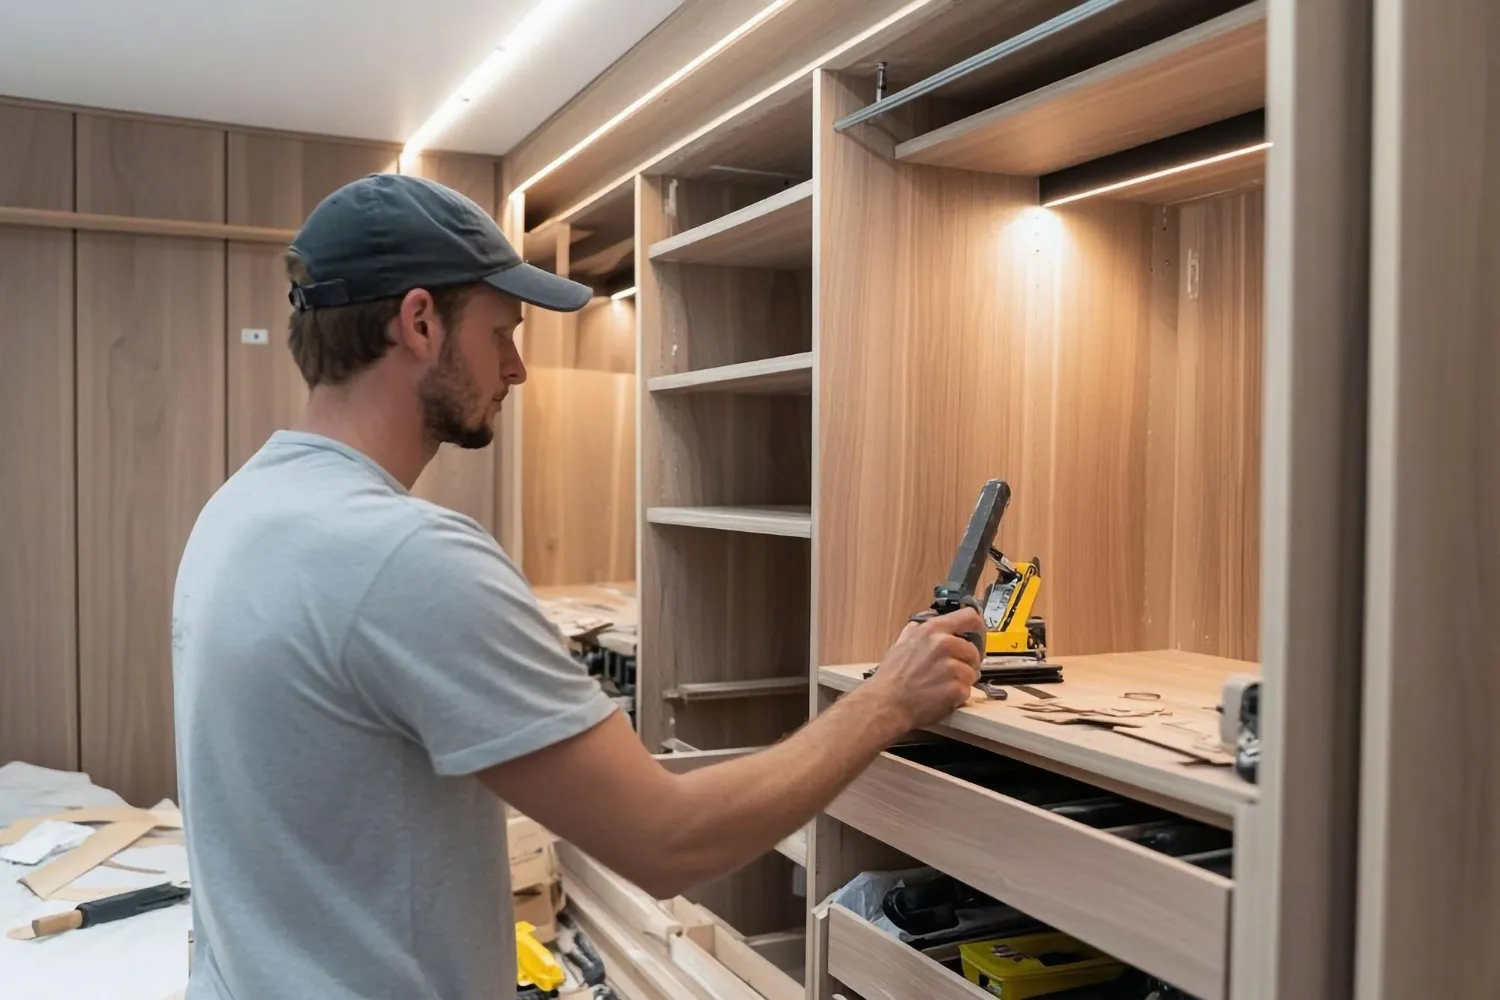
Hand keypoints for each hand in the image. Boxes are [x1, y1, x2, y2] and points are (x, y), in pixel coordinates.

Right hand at [864, 608, 984, 730]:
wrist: (886, 703)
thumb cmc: (891, 676)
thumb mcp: (902, 642)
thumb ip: (920, 629)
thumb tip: (932, 618)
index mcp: (932, 630)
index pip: (969, 617)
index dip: (978, 627)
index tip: (978, 635)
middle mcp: (943, 644)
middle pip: (973, 651)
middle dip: (966, 662)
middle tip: (953, 672)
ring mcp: (951, 667)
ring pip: (972, 672)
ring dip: (962, 681)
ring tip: (942, 685)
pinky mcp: (956, 688)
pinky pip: (968, 690)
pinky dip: (958, 696)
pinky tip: (942, 696)